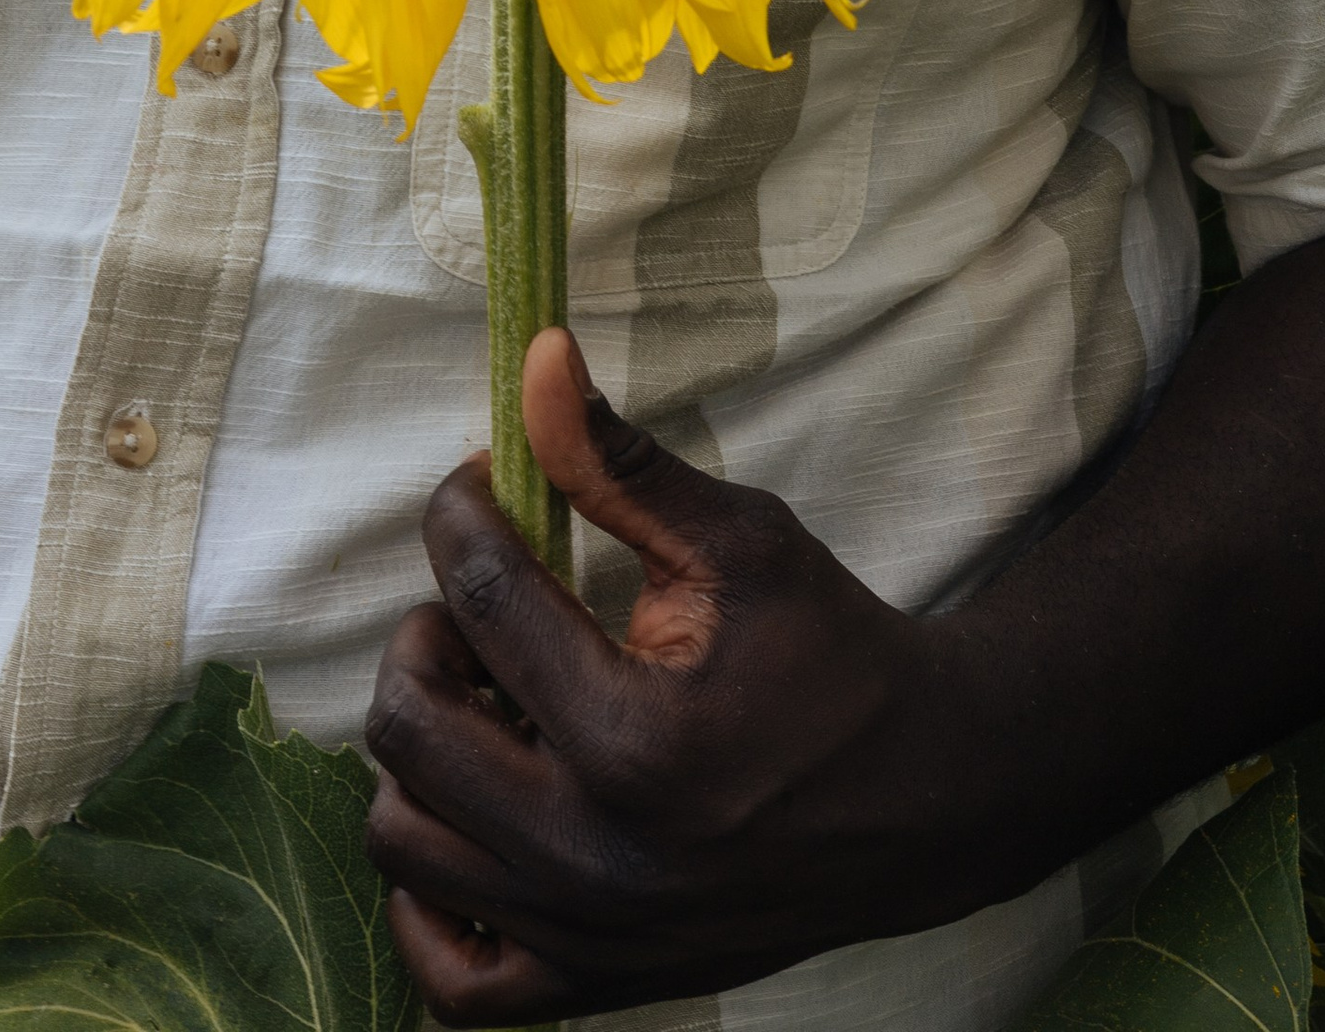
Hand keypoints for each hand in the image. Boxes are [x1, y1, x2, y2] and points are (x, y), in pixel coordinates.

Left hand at [363, 332, 1007, 1024]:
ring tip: (486, 702)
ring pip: (402, 840)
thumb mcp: (742, 541)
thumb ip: (621, 463)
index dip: (462, 510)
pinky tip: (476, 818)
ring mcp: (586, 935)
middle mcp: (594, 855)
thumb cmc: (833, 655)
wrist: (922, 798)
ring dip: (419, 752)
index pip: (482, 595)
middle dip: (426, 632)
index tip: (484, 482)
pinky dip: (432, 900)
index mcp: (636, 739)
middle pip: (408, 723)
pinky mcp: (594, 985)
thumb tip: (536, 356)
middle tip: (480, 605)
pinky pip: (448, 977)